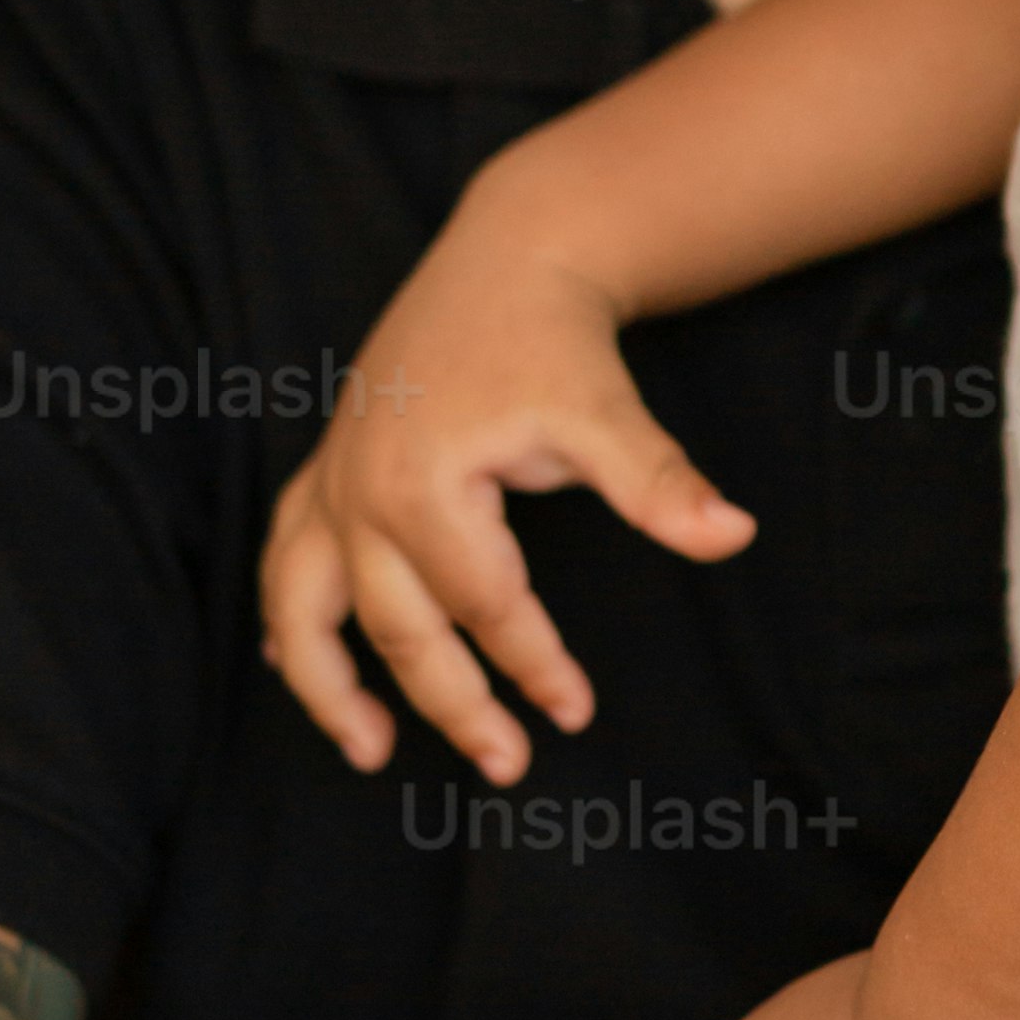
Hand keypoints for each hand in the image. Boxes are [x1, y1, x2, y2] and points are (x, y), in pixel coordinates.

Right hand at [260, 182, 753, 785]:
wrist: (508, 256)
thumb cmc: (553, 339)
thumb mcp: (608, 413)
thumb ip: (659, 485)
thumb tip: (733, 534)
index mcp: (420, 485)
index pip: (482, 605)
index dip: (533, 663)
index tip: (577, 709)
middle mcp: (356, 492)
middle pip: (400, 628)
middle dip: (453, 703)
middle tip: (509, 763)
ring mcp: (331, 484)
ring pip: (305, 609)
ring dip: (329, 686)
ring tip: (371, 752)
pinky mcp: (324, 472)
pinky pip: (285, 563)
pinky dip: (290, 621)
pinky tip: (300, 666)